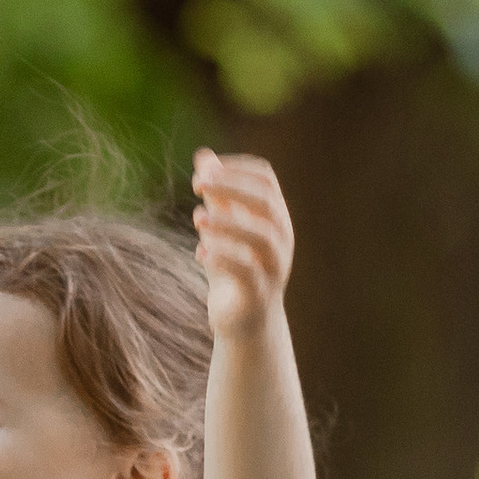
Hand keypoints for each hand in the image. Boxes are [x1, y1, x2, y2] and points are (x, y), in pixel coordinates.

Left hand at [191, 149, 293, 340]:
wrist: (244, 322)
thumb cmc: (232, 269)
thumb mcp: (222, 228)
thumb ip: (216, 195)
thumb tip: (203, 156)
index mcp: (274, 217)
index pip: (265, 180)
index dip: (236, 169)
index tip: (204, 170)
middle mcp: (281, 238)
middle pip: (265, 201)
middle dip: (231, 187)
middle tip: (198, 184)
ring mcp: (274, 266)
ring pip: (259, 236)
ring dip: (226, 223)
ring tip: (197, 218)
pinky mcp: (259, 293)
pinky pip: (247, 270)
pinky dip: (223, 258)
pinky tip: (200, 252)